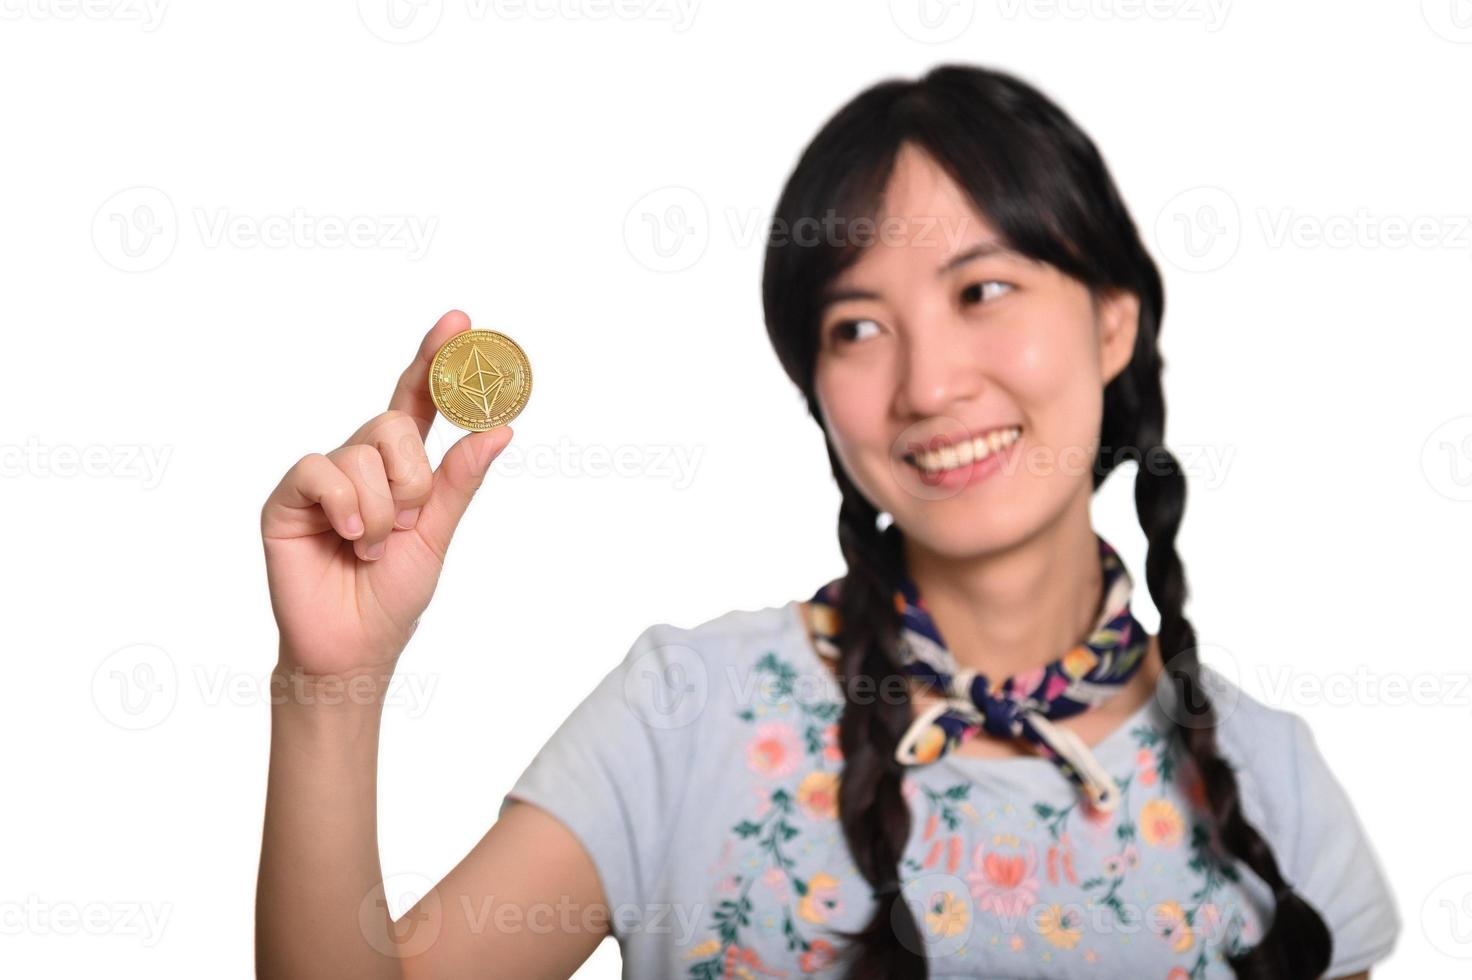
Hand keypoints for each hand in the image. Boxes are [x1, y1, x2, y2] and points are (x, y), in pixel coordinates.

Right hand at [260, 310, 512, 679]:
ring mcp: (322, 477)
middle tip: (407, 523)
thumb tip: (500, 429)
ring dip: (381, 510)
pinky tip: (348, 538)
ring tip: (371, 547)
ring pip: (362, 452)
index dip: (436, 361)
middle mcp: (360, 462)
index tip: (461, 322)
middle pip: (393, 424)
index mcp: (400, 468)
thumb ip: (460, 480)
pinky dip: (347, 507)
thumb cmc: (392, 594)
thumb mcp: (438, 534)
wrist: (353, 646)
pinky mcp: (288, 497)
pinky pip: (321, 471)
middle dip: (412, 478)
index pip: (419, 401)